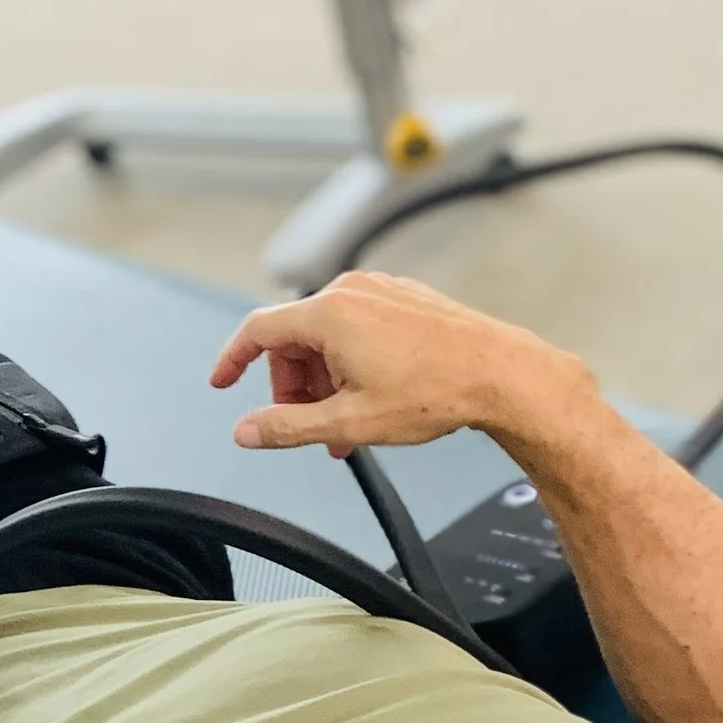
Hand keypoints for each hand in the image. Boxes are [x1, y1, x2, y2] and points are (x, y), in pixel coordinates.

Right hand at [208, 270, 587, 455]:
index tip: (222, 382)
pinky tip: (369, 396)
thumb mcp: (348, 422)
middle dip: (293, 386)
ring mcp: (380, 291)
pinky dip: (350, 363)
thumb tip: (248, 431)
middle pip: (294, 338)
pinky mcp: (403, 298)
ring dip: (323, 379)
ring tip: (346, 420)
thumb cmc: (437, 391)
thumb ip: (287, 427)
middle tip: (309, 426)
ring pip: (326, 336)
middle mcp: (352, 292)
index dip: (232, 359)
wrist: (501, 375)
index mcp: (330, 315)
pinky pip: (357, 328)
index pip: (257, 330)